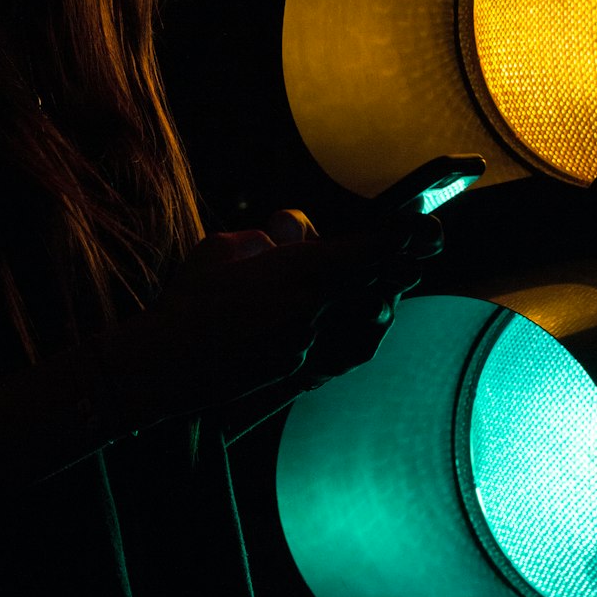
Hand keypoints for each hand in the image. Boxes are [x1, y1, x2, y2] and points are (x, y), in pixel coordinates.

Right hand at [148, 207, 441, 414]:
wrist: (165, 366)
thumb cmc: (188, 301)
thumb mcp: (221, 248)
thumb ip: (263, 240)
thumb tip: (284, 238)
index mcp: (290, 274)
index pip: (360, 252)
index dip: (398, 237)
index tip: (426, 225)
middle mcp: (308, 312)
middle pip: (374, 285)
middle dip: (402, 262)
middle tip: (431, 240)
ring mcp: (306, 346)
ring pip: (365, 319)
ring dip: (383, 294)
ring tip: (401, 272)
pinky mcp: (298, 371)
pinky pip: (346, 347)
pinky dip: (362, 328)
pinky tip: (370, 315)